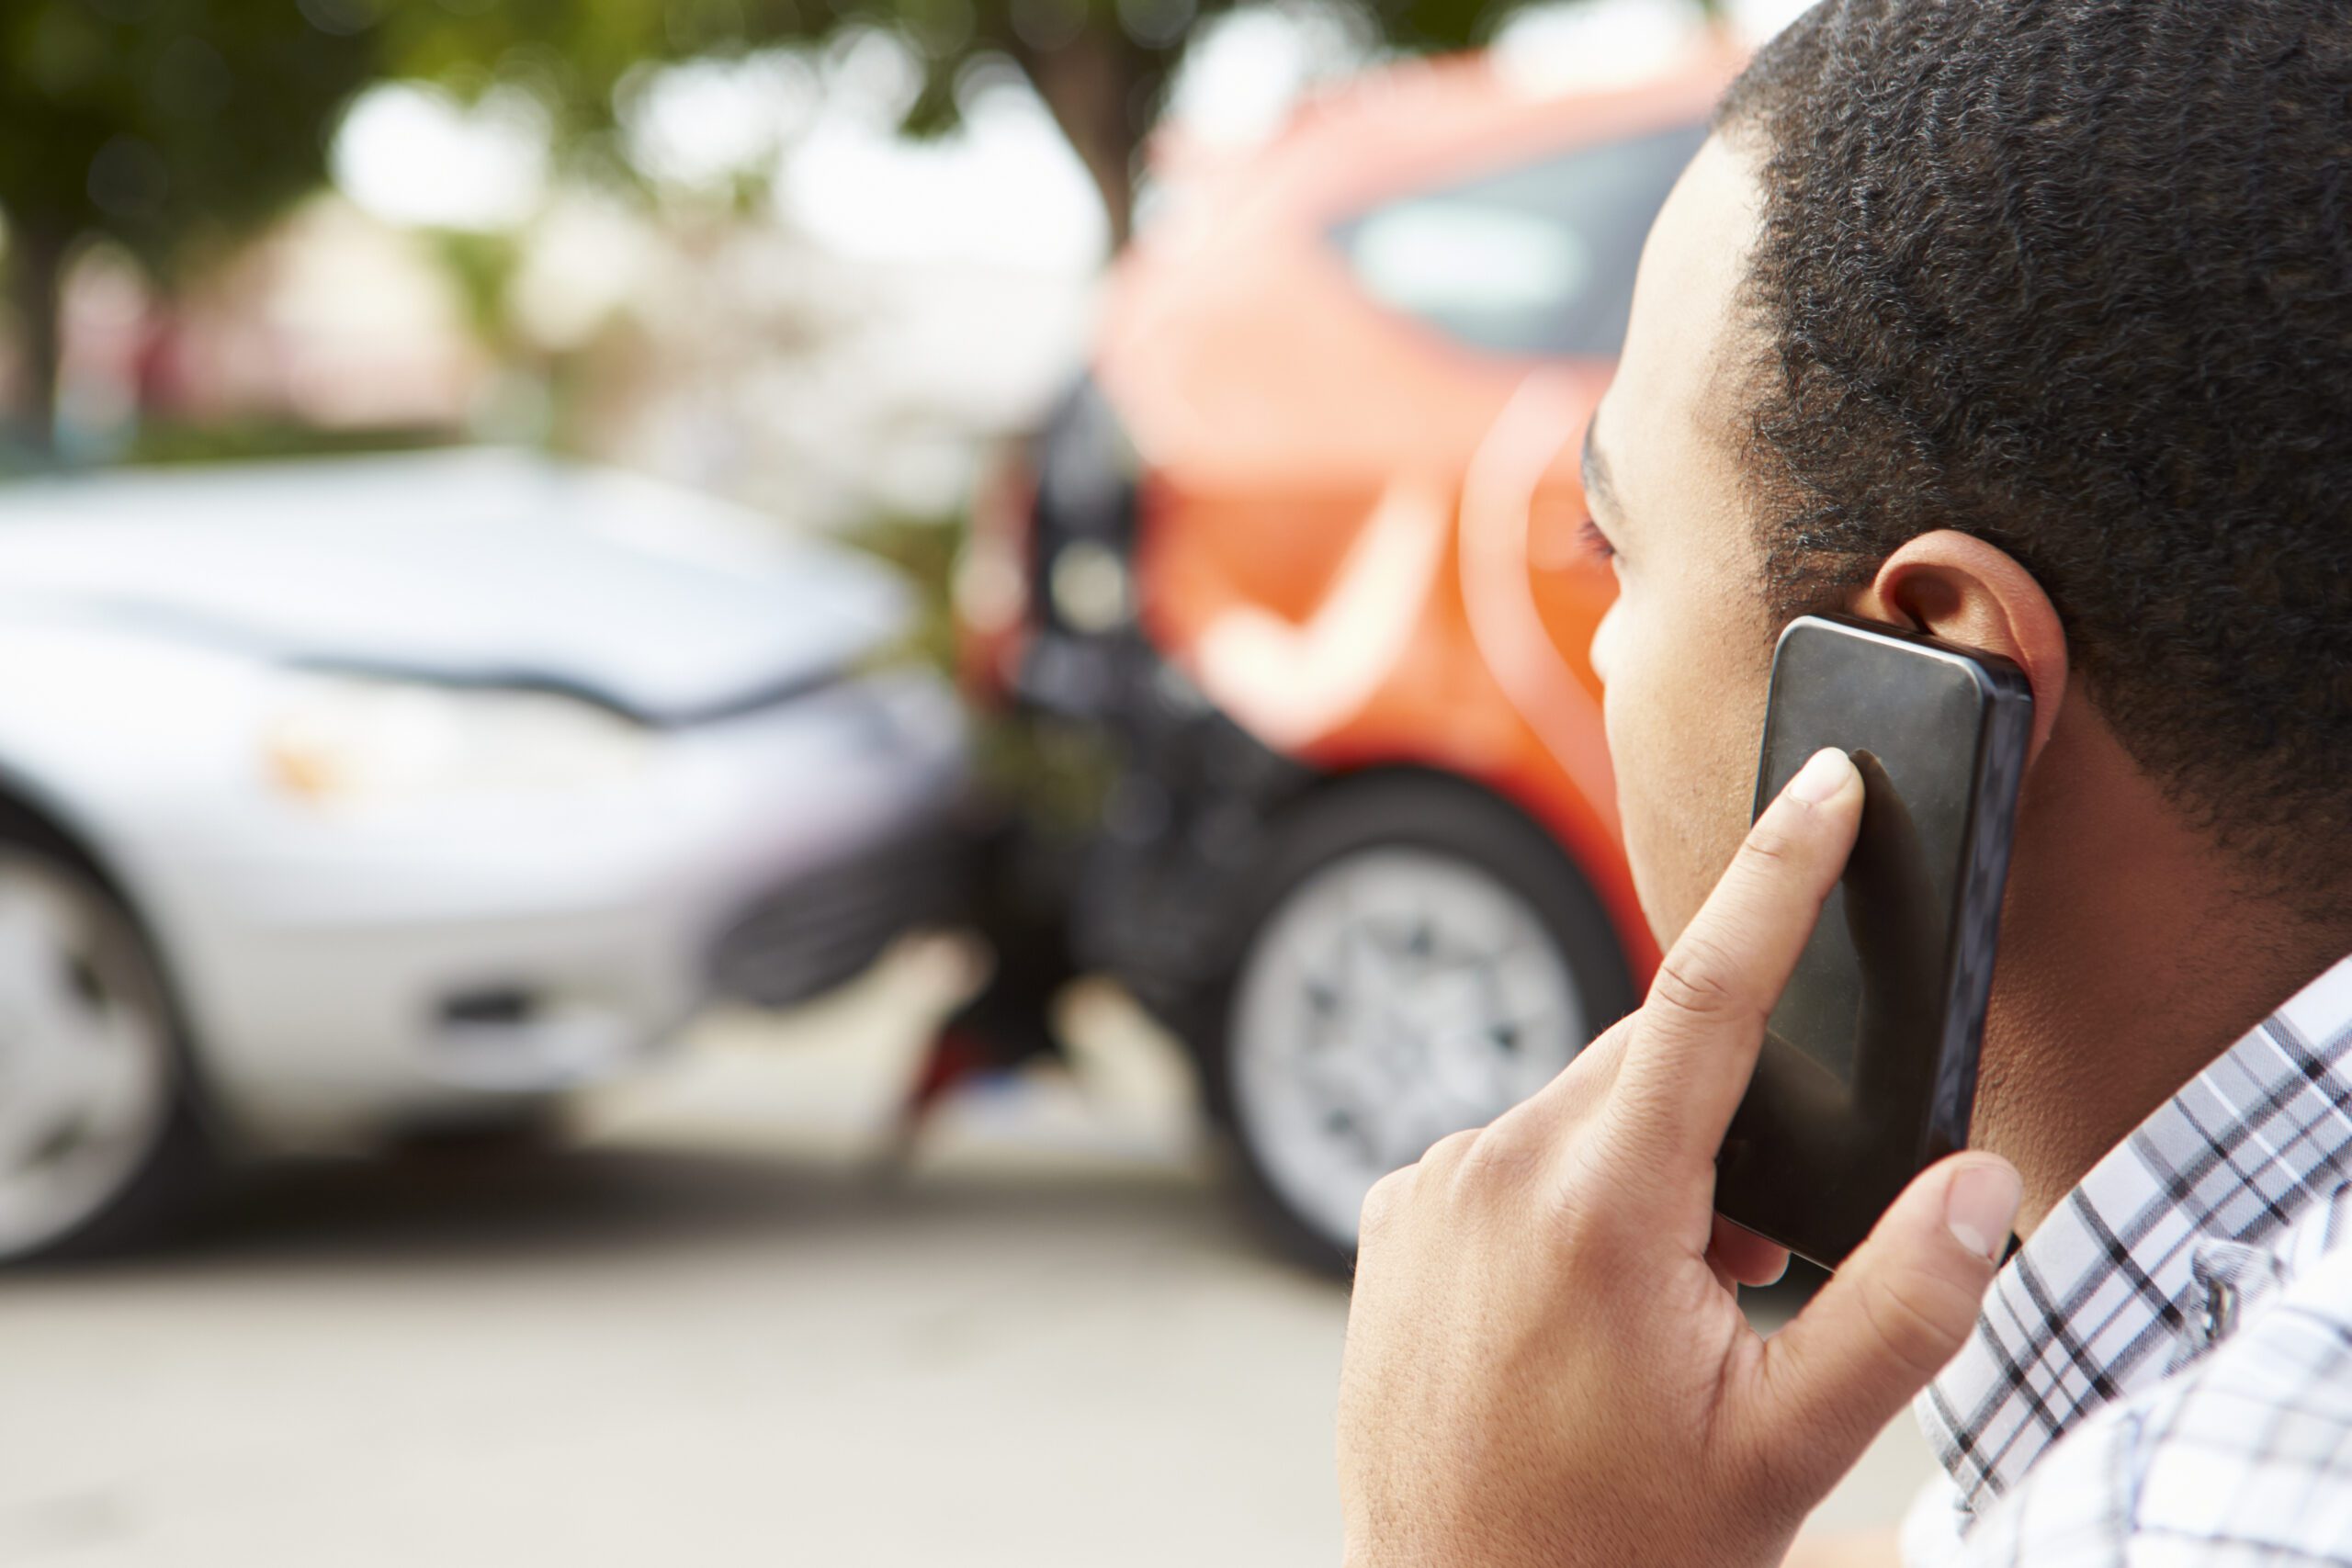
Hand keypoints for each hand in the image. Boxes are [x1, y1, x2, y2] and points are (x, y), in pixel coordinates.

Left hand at [1336, 748, 2020, 1567]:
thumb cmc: (1618, 1544)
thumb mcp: (1791, 1447)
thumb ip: (1903, 1308)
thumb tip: (1979, 1182)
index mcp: (1599, 1205)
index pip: (1708, 996)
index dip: (1778, 877)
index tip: (1822, 785)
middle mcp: (1492, 1168)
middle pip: (1648, 1068)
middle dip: (1718, 1132)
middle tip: (1743, 1265)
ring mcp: (1425, 1189)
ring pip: (1577, 1114)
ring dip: (1639, 1170)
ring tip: (1652, 1311)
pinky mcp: (1386, 1215)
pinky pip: (1505, 1157)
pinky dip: (1561, 1195)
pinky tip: (1572, 1305)